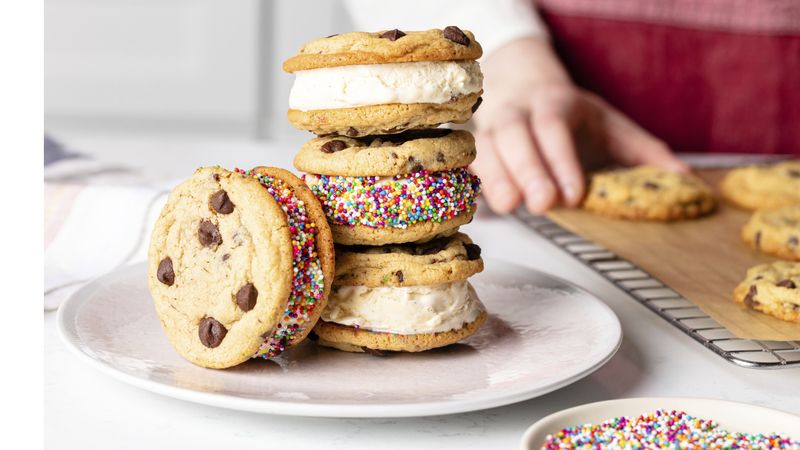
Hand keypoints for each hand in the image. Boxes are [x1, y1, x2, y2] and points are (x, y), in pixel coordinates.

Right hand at [472, 37, 687, 213]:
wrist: (523, 86)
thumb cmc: (570, 115)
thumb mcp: (611, 125)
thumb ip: (643, 151)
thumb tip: (683, 178)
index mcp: (554, 102)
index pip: (553, 127)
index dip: (561, 160)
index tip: (574, 194)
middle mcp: (518, 111)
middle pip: (515, 135)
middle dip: (528, 170)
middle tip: (543, 205)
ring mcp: (491, 126)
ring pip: (486, 146)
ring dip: (496, 177)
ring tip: (510, 208)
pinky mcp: (476, 146)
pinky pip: (469, 160)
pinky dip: (475, 180)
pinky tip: (485, 204)